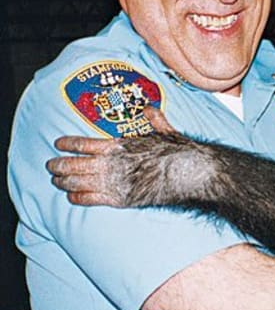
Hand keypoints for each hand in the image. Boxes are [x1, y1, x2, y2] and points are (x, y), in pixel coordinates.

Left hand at [46, 107, 179, 205]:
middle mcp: (110, 163)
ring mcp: (113, 183)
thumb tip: (150, 108)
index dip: (66, 144)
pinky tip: (72, 197)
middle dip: (58, 165)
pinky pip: (89, 199)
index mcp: (118, 145)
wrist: (188, 174)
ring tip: (57, 181)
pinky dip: (77, 198)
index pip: (82, 144)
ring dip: (63, 182)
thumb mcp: (165, 131)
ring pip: (77, 183)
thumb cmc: (178, 152)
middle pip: (73, 164)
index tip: (58, 143)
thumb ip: (153, 120)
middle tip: (51, 165)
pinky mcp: (119, 200)